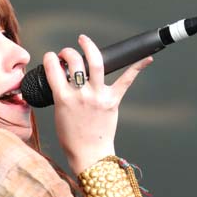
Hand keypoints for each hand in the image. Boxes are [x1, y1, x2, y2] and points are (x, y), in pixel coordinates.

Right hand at [42, 34, 152, 174]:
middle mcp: (81, 95)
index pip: (53, 68)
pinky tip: (146, 57)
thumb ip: (62, 94)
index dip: (50, 58)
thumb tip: (64, 78)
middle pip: (74, 62)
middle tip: (68, 53)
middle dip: (68, 52)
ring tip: (84, 42)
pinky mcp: (113, 101)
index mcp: (63, 99)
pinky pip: (126, 81)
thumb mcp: (59, 114)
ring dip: (89, 47)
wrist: (89, 155)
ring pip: (95, 63)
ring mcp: (98, 97)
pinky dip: (137, 67)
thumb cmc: (72, 138)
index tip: (52, 57)